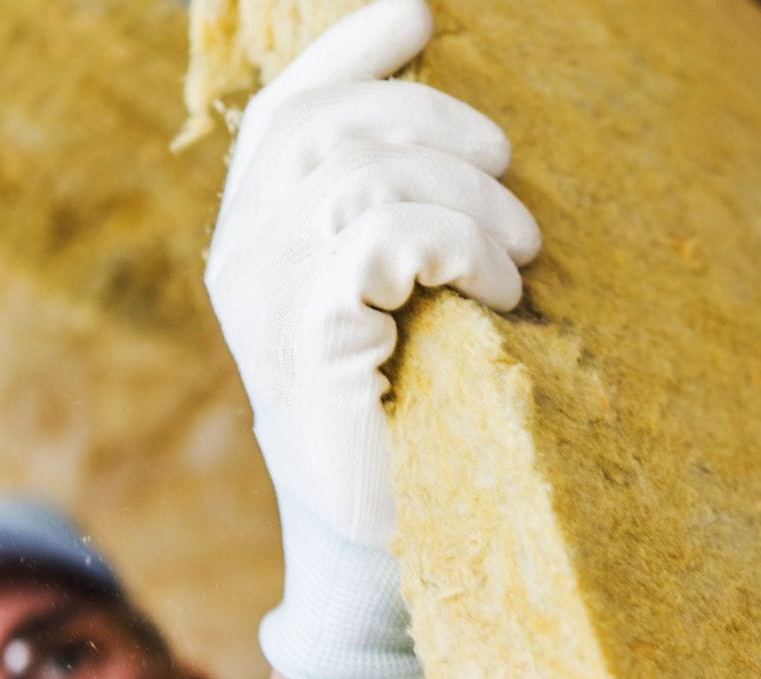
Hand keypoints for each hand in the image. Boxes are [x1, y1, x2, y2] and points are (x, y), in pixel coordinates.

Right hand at [204, 0, 539, 678]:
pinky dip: (458, 246)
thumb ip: (385, 218)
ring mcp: (268, 301)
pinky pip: (385, 239)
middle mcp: (244, 258)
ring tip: (516, 262)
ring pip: (368, 178)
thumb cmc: (404, 416)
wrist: (386, 543)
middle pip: (335, 129)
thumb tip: (449, 131)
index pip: (288, 110)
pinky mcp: (311, 341)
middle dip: (441, 130)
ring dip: (467, 202)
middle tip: (514, 187)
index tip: (419, 12)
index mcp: (257, 237)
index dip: (349, 52)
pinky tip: (496, 290)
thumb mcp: (390, 303)